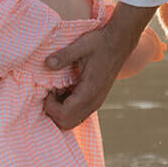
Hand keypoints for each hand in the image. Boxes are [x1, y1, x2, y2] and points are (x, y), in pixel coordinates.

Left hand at [42, 2, 154, 129]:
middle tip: (51, 91)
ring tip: (58, 89)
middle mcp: (94, 102)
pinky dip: (67, 107)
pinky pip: (78, 114)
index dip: (50, 106)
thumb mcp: (80, 45)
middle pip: (66, 124)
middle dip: (53, 111)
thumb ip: (63, 55)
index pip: (63, 114)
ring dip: (60, 110)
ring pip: (72, 121)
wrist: (120, 42)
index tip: (48, 89)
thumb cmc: (100, 43)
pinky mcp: (95, 100)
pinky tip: (66, 89)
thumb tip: (46, 63)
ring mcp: (96, 102)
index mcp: (89, 91)